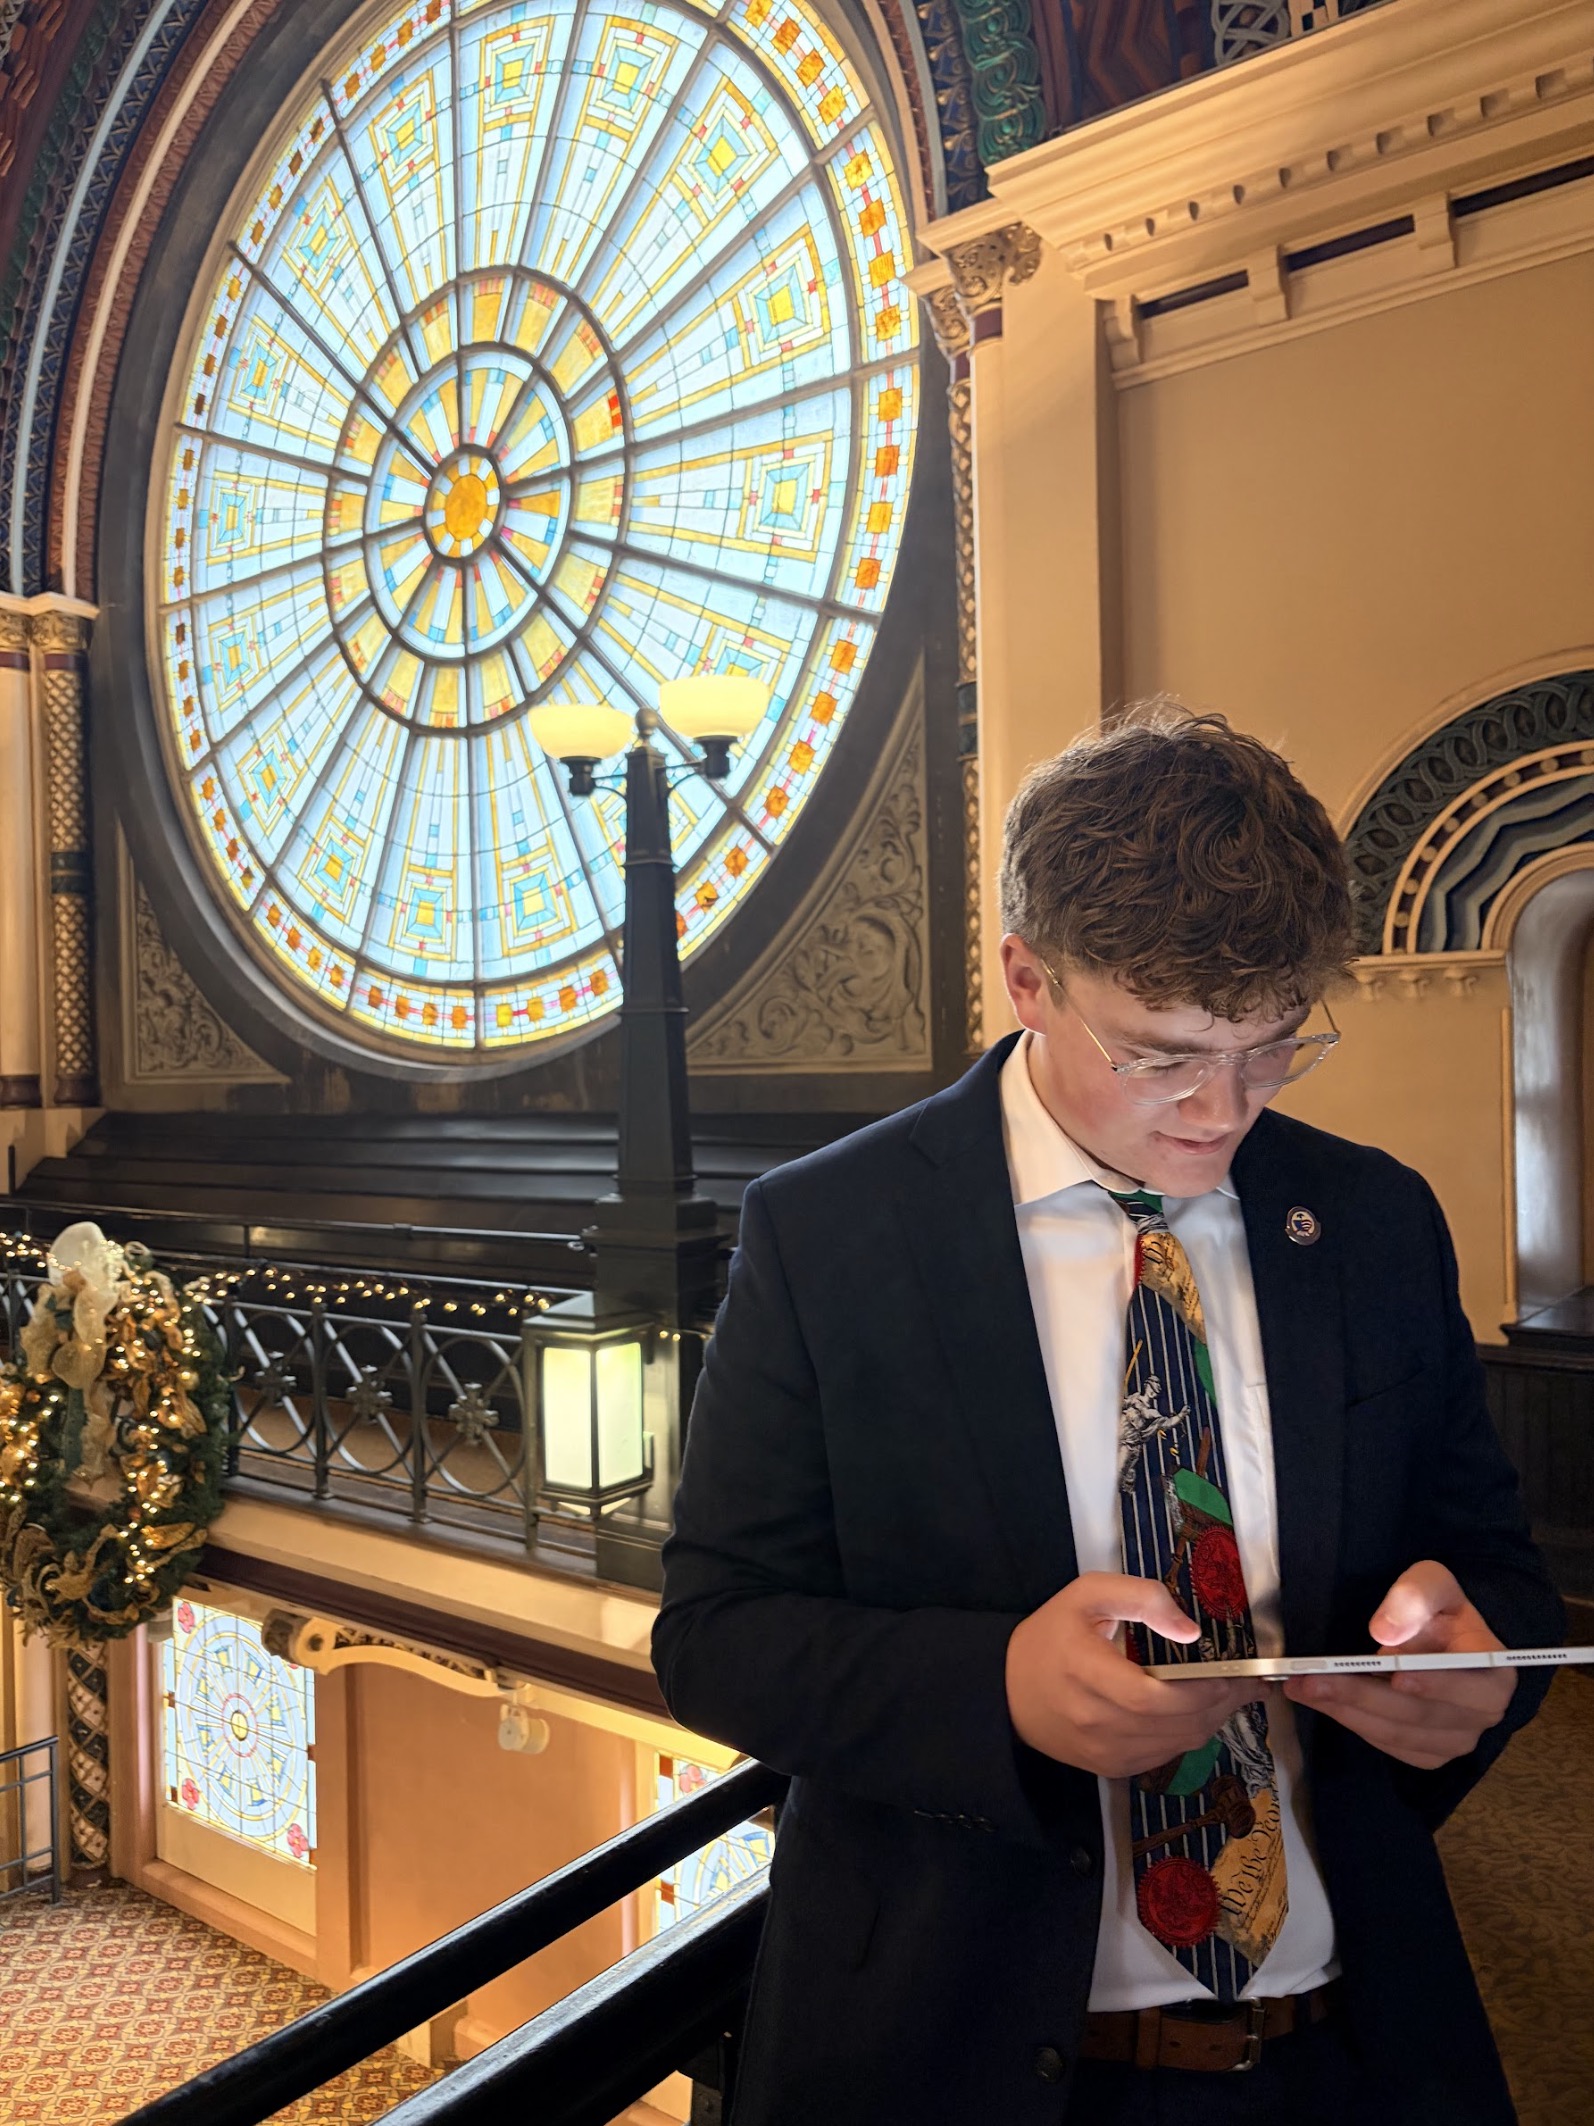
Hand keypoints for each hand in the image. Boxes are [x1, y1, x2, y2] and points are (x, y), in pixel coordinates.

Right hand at [1005, 1572, 1263, 1779]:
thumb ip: (1140, 1597)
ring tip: (1233, 1695)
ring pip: (1177, 1744)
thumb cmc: (1051, 1636)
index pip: (1158, 1696)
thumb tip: (1191, 1630)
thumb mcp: (1087, 1595)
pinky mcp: (1110, 1768)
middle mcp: (1096, 1723)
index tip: (1238, 1671)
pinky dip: (1189, 1735)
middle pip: (1176, 1723)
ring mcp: (1105, 1753)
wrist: (1006, 1691)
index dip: (1204, 1689)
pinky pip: (1164, 1756)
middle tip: (1249, 1682)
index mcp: (1088, 1674)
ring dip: (1212, 1720)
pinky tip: (1199, 1712)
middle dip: (1222, 1703)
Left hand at [1283, 1559, 1515, 1769]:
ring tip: (1303, 1687)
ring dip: (1348, 1712)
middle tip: (1314, 1679)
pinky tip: (1324, 1702)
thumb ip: (1414, 1598)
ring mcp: (1456, 1740)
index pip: (1472, 1689)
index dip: (1435, 1685)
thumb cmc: (1443, 1610)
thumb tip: (1384, 1632)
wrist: (1446, 1637)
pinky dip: (1355, 1724)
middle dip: (1362, 1695)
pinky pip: (1390, 1745)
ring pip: (1398, 1733)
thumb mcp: (1434, 1583)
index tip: (1397, 1675)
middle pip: (1420, 1714)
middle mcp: (1482, 1717)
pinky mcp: (1429, 1752)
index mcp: (1495, 1676)